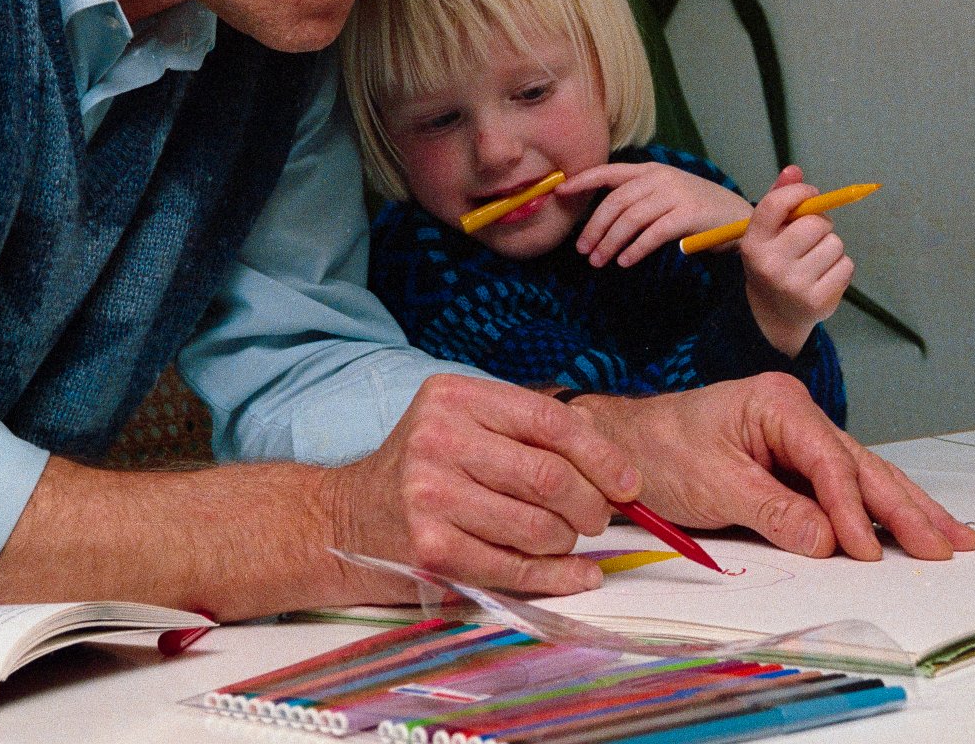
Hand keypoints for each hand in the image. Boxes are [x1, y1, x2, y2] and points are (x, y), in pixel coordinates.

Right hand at [319, 374, 639, 598]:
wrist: (346, 519)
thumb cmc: (421, 471)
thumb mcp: (463, 426)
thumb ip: (527, 430)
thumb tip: (611, 462)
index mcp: (454, 398)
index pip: (548, 421)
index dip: (601, 455)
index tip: (628, 482)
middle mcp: (438, 440)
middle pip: (549, 476)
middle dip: (591, 505)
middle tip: (597, 518)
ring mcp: (430, 496)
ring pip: (538, 527)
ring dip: (568, 542)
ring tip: (564, 539)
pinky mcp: (430, 548)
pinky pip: (515, 568)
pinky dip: (558, 576)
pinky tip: (574, 574)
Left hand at [563, 161, 753, 267]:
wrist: (739, 218)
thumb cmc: (696, 210)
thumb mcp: (665, 194)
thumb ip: (637, 198)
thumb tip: (601, 219)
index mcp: (650, 171)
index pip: (609, 172)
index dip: (583, 181)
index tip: (560, 193)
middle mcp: (660, 179)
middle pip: (615, 202)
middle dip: (594, 227)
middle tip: (582, 250)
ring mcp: (675, 195)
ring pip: (631, 219)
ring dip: (610, 242)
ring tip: (599, 261)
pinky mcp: (688, 216)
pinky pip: (653, 234)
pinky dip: (635, 248)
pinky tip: (624, 261)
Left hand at [573, 374, 974, 561]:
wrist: (623, 443)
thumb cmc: (659, 452)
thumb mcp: (713, 484)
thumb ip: (774, 511)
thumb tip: (830, 542)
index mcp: (778, 405)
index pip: (830, 462)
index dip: (854, 510)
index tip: (868, 552)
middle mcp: (796, 414)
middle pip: (863, 465)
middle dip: (908, 508)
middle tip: (950, 546)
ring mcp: (798, 437)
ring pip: (864, 476)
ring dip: (907, 509)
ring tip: (953, 539)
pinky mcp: (793, 462)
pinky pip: (844, 487)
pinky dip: (878, 511)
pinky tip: (910, 528)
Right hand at [741, 166, 854, 355]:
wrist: (772, 314)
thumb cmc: (773, 261)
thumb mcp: (767, 232)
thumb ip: (779, 199)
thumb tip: (794, 170)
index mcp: (753, 243)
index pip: (776, 204)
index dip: (800, 192)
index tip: (810, 194)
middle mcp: (770, 264)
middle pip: (815, 224)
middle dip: (820, 224)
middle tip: (812, 236)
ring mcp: (794, 284)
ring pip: (835, 244)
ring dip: (831, 247)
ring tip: (816, 259)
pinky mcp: (817, 300)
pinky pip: (846, 266)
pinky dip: (840, 267)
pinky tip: (824, 275)